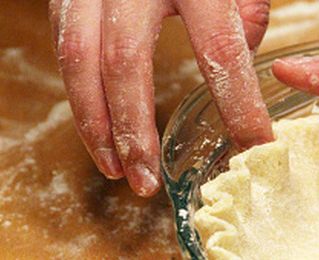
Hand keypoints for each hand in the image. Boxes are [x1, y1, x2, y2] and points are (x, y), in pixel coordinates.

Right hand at [49, 0, 273, 195]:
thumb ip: (245, 11)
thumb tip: (245, 57)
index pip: (220, 51)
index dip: (239, 106)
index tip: (254, 147)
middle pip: (126, 65)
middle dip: (135, 131)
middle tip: (149, 184)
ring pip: (78, 63)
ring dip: (95, 126)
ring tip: (117, 171)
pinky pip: (64, 49)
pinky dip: (79, 96)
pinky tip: (98, 131)